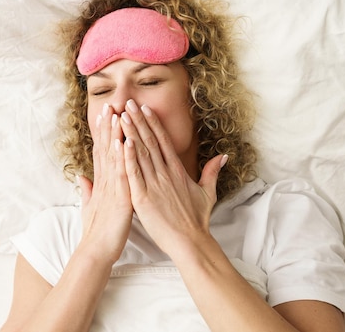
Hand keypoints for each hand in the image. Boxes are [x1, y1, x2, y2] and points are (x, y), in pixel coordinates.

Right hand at [79, 103, 133, 263]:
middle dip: (107, 126)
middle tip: (109, 104)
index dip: (103, 133)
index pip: (102, 152)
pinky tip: (125, 142)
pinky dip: (123, 158)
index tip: (105, 114)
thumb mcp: (91, 206)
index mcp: (101, 182)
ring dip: (114, 135)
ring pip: (112, 157)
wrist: (97, 250)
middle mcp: (104, 181)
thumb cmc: (96, 230)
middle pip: (105, 148)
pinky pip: (122, 174)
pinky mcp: (120, 198)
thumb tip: (82, 178)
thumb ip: (88, 190)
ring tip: (115, 115)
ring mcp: (111, 188)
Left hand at [119, 100, 226, 256]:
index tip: (144, 108)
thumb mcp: (208, 192)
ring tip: (121, 115)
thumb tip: (223, 155)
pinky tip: (122, 143)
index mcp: (177, 170)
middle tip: (127, 102)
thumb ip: (212, 172)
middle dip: (137, 120)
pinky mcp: (143, 198)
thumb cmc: (197, 219)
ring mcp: (154, 184)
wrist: (191, 241)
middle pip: (150, 141)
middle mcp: (165, 173)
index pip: (163, 140)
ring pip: (140, 153)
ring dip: (130, 133)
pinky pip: (134, 174)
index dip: (152, 123)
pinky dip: (128, 158)